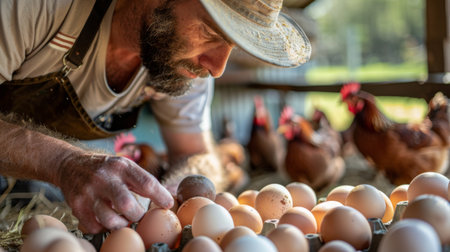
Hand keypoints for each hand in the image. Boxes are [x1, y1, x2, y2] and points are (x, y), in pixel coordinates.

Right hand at [56, 153, 172, 233]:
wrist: (70, 165)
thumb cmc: (106, 170)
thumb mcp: (124, 167)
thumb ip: (143, 182)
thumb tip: (168, 200)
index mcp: (121, 167)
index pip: (146, 182)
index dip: (160, 196)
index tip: (168, 205)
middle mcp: (104, 178)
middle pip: (127, 205)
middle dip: (137, 215)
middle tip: (138, 215)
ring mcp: (89, 193)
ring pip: (110, 220)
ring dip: (121, 224)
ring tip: (123, 219)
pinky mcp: (77, 206)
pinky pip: (95, 227)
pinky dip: (104, 227)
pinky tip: (106, 219)